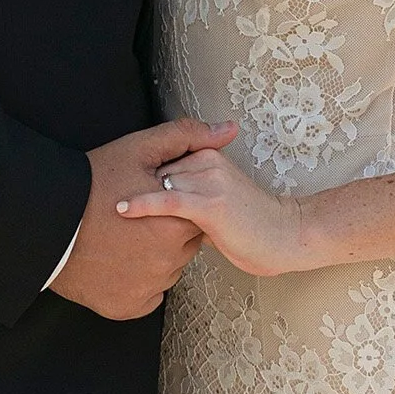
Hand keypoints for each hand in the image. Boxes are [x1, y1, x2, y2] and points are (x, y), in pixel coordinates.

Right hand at [50, 117, 236, 319]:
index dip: (175, 205)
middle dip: (166, 231)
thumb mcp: (140, 149)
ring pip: (165, 270)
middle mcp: (169, 263)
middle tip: (136, 218)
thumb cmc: (93, 184)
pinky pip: (146, 295)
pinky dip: (137, 282)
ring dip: (152, 256)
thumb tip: (228, 131)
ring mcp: (148, 288)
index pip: (196, 217)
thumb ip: (188, 138)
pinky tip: (119, 261)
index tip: (153, 198)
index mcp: (178, 226)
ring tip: (123, 238)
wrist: (47, 223)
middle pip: (182, 245)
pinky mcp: (126, 307)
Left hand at [117, 148, 314, 278]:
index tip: (114, 194)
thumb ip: (193, 196)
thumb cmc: (253, 226)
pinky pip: (167, 200)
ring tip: (108, 214)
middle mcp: (207, 162)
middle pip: (155, 172)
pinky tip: (122, 210)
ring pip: (159, 182)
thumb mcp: (218, 203)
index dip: (139, 180)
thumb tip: (166, 204)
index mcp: (208, 157)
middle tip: (108, 209)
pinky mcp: (209, 203)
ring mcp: (209, 180)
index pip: (162, 163)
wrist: (286, 236)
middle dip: (133, 187)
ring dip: (135, 197)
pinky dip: (142, 204)